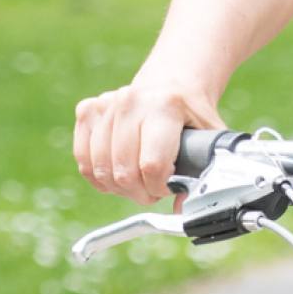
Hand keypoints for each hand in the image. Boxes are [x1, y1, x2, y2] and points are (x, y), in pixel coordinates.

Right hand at [74, 80, 222, 206]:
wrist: (172, 84)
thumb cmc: (192, 116)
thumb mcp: (209, 139)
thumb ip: (205, 173)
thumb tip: (182, 209)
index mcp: (165, 106)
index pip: (152, 166)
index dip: (159, 187)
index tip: (169, 185)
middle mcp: (131, 101)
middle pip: (124, 172)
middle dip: (141, 192)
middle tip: (153, 189)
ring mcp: (106, 103)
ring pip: (101, 170)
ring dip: (119, 187)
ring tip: (138, 181)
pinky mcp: (87, 109)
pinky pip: (83, 160)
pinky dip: (99, 176)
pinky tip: (116, 174)